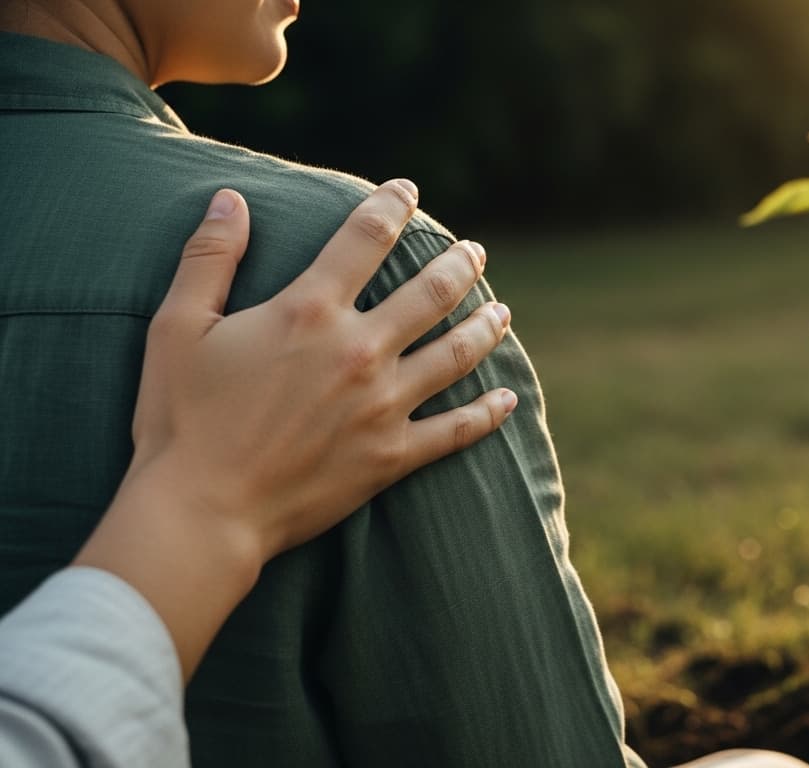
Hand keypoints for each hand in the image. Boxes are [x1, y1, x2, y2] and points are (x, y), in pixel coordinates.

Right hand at [76, 179, 515, 677]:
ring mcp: (383, 404)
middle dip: (458, 264)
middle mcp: (358, 350)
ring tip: (502, 310)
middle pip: (430, 292)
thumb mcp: (178, 327)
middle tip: (475, 252)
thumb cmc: (181, 419)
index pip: (365, 238)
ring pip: (456, 353)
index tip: (408, 190)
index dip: (391, 206)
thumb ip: (209, 257)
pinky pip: (456, 430)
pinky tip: (509, 399)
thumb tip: (231, 198)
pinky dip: (488, 414)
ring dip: (485, 327)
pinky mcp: (392, 455)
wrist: (202, 510)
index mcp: (309, 310)